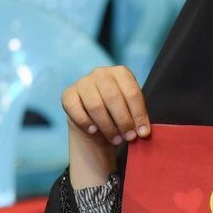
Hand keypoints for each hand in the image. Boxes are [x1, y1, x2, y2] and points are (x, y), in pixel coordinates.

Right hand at [62, 66, 150, 188]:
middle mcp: (101, 73)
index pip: (132, 92)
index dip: (138, 114)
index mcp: (121, 73)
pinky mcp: (68, 94)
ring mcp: (83, 82)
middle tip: (129, 138)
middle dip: (123, 121)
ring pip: (95, 105)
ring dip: (107, 126)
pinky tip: (94, 131)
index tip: (143, 133)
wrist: (94, 119)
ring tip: (115, 139)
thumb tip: (143, 132)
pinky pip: (76, 109)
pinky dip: (86, 123)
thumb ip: (137, 118)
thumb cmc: (117, 114)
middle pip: (113, 97)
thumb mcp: (130, 111)